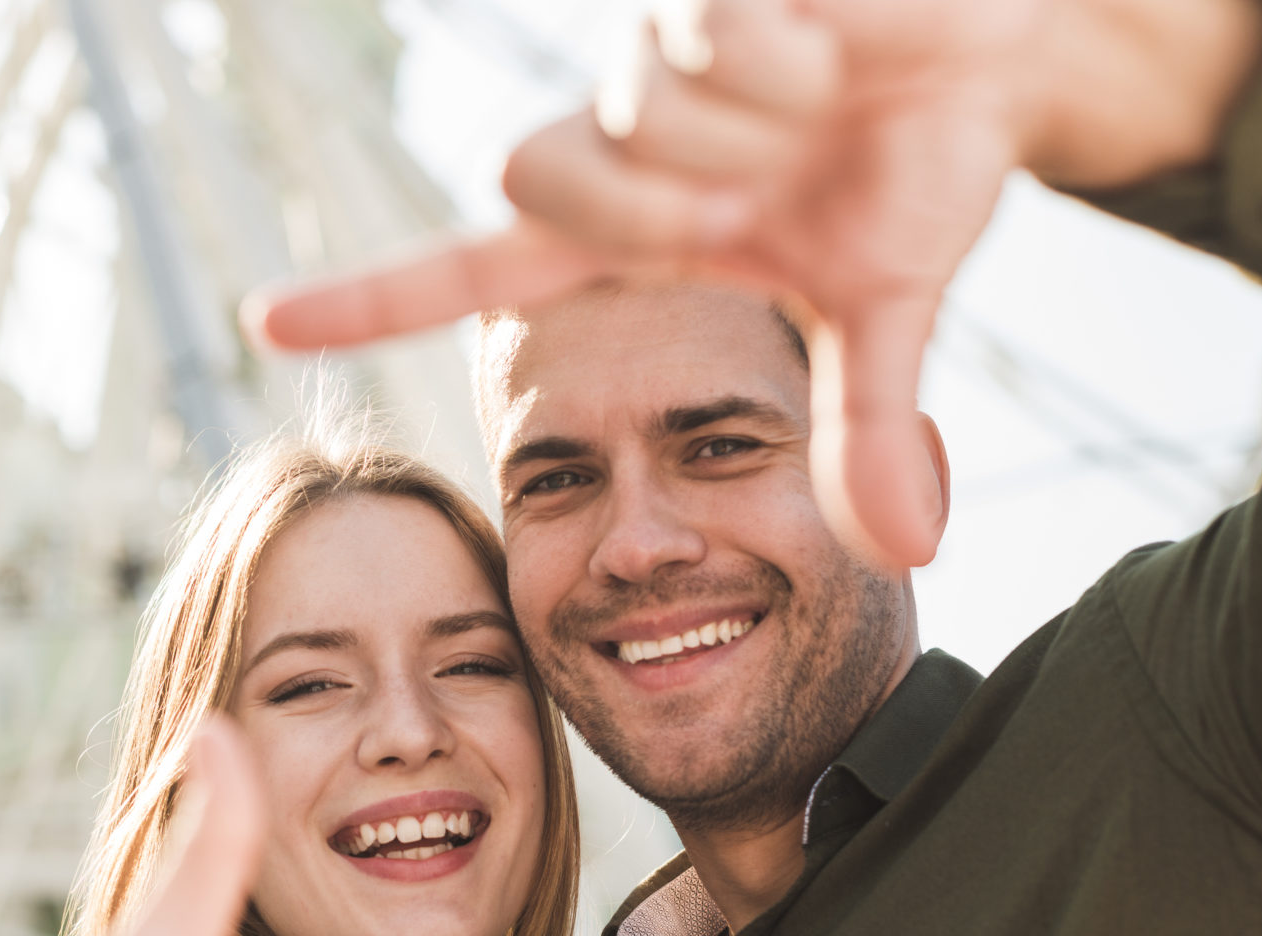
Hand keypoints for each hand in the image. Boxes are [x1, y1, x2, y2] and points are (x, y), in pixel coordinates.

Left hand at [246, 0, 1261, 568]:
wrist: (996, 54)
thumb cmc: (917, 170)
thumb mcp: (886, 311)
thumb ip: (865, 429)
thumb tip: (910, 556)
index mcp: (633, 229)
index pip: (472, 267)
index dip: (373, 296)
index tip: (265, 321)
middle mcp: (616, 138)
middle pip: (527, 179)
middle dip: (652, 202)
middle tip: (759, 185)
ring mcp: (647, 54)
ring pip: (629, 110)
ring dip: (750, 127)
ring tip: (819, 97)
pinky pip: (703, 32)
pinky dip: (788, 50)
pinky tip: (829, 35)